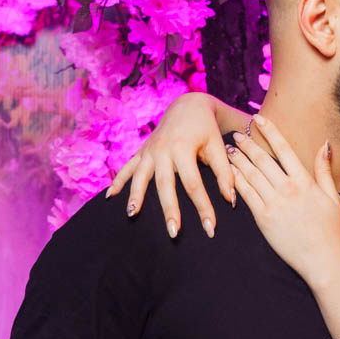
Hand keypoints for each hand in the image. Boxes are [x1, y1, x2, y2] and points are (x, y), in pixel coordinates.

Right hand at [106, 91, 233, 238]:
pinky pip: (127, 168)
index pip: (194, 184)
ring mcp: (149, 151)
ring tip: (132, 215)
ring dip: (135, 196)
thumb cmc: (206, 129)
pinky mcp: (141, 151)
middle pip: (165, 185)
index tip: (210, 228)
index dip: (203, 207)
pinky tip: (109, 197)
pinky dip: (117, 181)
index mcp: (183, 148)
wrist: (188, 105)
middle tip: (174, 233)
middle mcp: (163, 150)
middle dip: (169, 210)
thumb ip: (225, 173)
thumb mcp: (218, 147)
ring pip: (140, 177)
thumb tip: (229, 201)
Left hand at [225, 117, 339, 284]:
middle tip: (235, 134)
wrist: (323, 260)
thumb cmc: (332, 231)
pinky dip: (236, 181)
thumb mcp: (333, 198)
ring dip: (237, 160)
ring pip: (251, 175)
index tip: (259, 119)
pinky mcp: (263, 219)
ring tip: (228, 150)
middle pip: (262, 159)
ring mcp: (273, 204)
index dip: (269, 131)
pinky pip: (246, 195)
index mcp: (305, 182)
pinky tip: (228, 173)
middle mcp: (287, 189)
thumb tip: (325, 144)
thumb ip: (324, 170)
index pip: (283, 149)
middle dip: (247, 144)